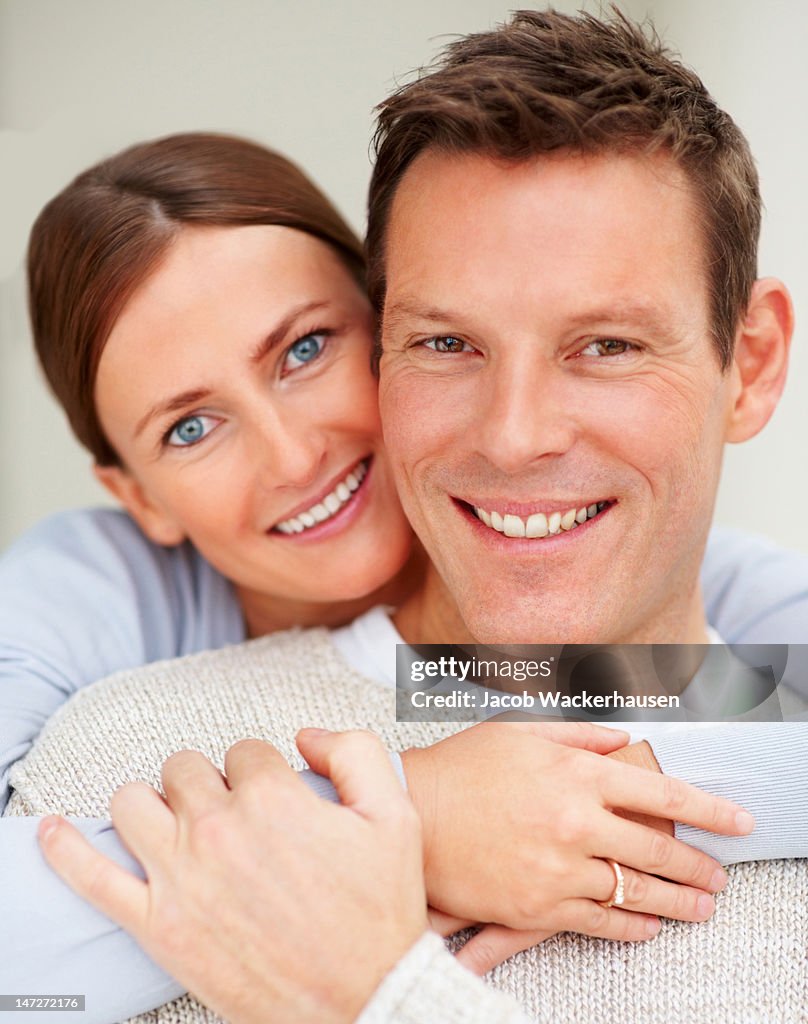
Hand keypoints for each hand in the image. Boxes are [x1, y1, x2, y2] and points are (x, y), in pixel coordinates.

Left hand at [39, 730, 427, 1023]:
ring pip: (133, 802)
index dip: (260, 773)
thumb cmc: (379, 910)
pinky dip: (65, 849)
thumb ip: (355, 751)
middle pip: (184, 769)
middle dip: (208, 782)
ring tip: (175, 822)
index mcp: (273, 797)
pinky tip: (51, 831)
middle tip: (232, 816)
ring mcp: (181, 876)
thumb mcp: (396, 816)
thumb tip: (306, 734)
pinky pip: (91, 878)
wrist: (365, 998)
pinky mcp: (158, 925)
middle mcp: (219, 828)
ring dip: (152, 803)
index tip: (272, 800)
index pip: (243, 751)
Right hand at [401, 723, 753, 945]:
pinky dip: (632, 926)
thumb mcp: (522, 732)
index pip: (661, 790)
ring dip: (677, 902)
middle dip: (699, 865)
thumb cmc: (464, 766)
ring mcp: (558, 869)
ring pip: (635, 892)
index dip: (708, 808)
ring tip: (701, 907)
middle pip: (657, 849)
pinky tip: (650, 926)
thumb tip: (626, 739)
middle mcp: (575, 822)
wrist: (411, 814)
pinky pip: (600, 922)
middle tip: (720, 875)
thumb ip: (581, 734)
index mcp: (576, 773)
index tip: (739, 823)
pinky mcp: (538, 906)